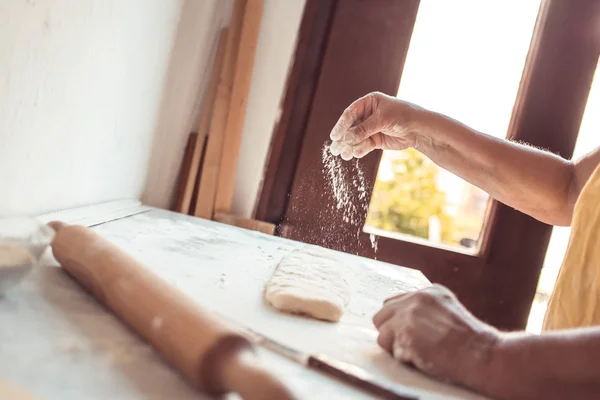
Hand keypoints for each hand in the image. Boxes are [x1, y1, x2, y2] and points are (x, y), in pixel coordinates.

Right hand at [329, 92, 425, 159]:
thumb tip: (347, 139)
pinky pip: (364, 145)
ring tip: (343, 155)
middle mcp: (368, 114)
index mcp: (369, 102)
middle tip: (334, 149)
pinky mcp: (376, 140)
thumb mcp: (382, 120)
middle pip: (351, 127)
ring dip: (349, 146)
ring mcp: (371, 128)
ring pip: (356, 138)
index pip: (350, 113)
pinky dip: (359, 150)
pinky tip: (354, 154)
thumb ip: (364, 129)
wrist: (420, 129)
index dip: (341, 125)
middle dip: (343, 138)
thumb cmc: (403, 116)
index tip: (334, 136)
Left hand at [372, 285, 500, 388]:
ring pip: (382, 335)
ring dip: (396, 347)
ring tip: (419, 352)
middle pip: (381, 316)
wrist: (484, 354)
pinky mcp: (407, 334)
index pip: (393, 304)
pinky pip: (391, 351)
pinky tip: (423, 357)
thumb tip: (399, 320)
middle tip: (408, 346)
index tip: (409, 334)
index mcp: (427, 293)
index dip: (397, 322)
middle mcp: (416, 300)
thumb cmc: (470, 341)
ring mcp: (410, 316)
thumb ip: (425, 310)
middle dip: (390, 333)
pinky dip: (403, 358)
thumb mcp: (448, 311)